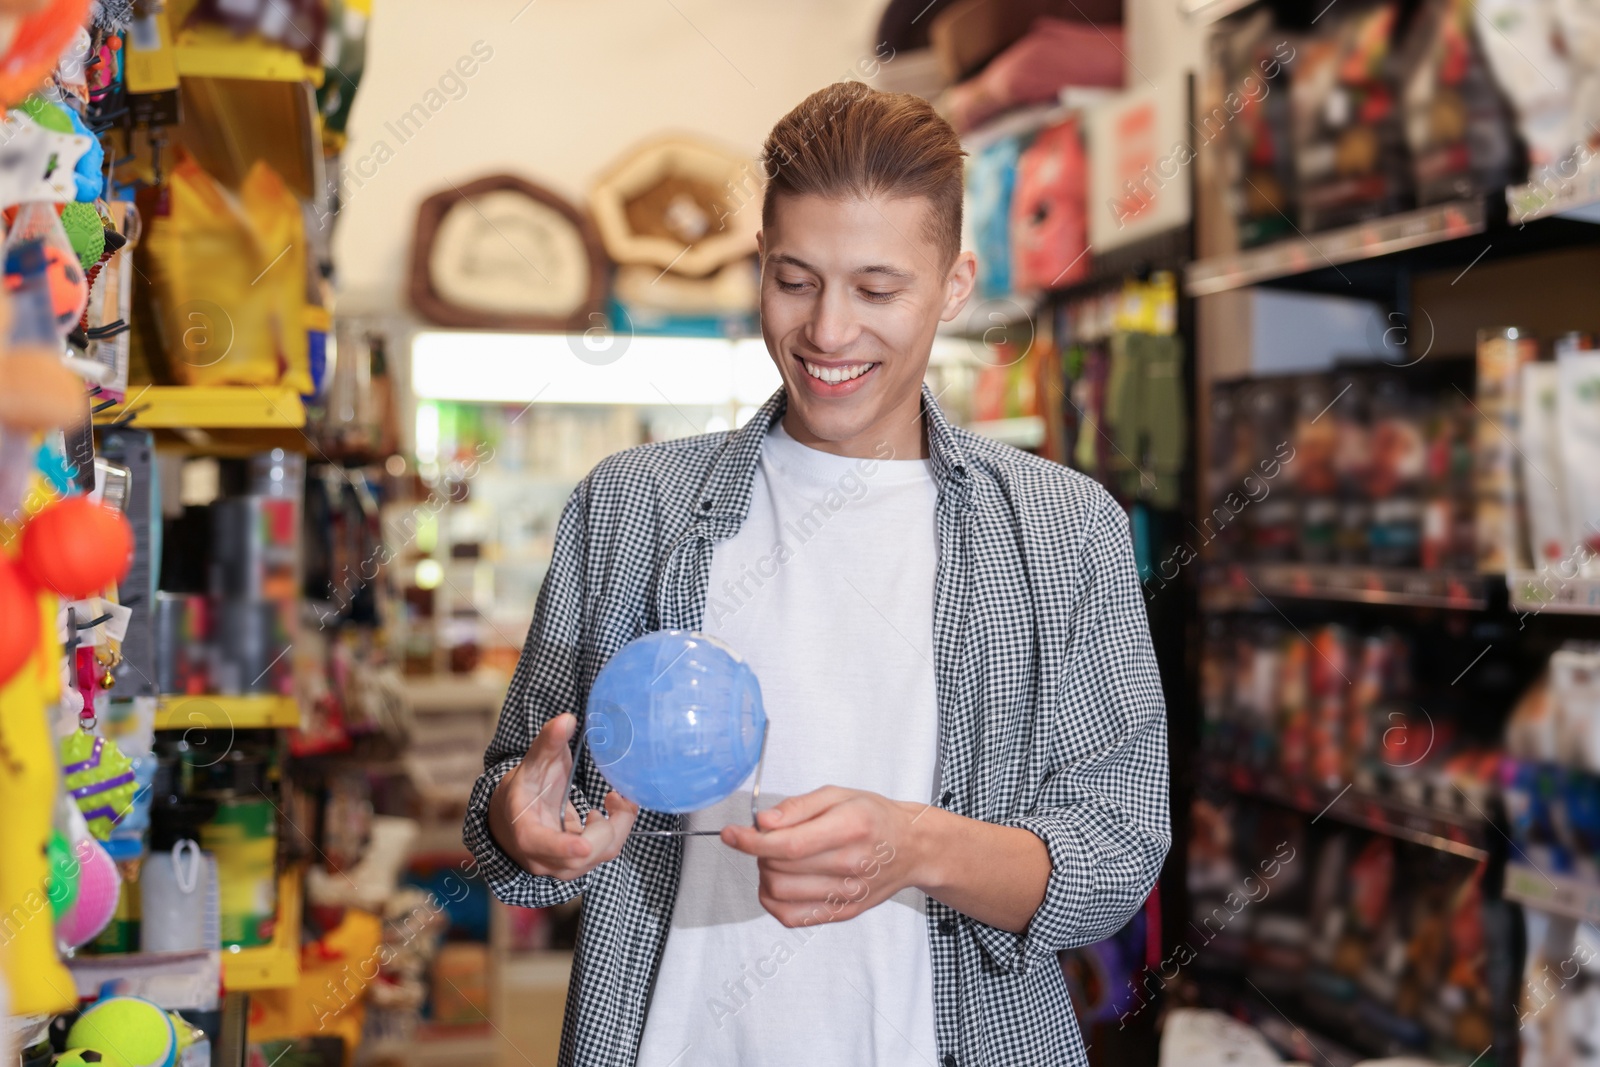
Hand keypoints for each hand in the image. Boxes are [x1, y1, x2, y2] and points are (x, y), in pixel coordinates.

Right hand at [487, 713, 638, 879]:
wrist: (513, 816)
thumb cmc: (524, 788)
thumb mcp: (532, 764)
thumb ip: (548, 742)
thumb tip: (566, 719)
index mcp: (525, 833)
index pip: (542, 846)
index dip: (562, 848)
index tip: (582, 847)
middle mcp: (543, 858)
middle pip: (584, 854)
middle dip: (609, 826)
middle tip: (615, 795)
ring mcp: (561, 866)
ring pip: (601, 854)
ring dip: (617, 826)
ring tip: (614, 798)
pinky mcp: (577, 864)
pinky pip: (605, 851)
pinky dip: (616, 829)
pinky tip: (610, 809)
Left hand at [720, 786, 927, 927]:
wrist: (911, 848)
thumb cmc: (875, 817)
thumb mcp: (838, 795)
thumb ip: (798, 807)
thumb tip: (763, 822)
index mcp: (850, 828)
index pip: (787, 845)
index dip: (751, 842)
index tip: (731, 834)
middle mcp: (850, 865)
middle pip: (779, 869)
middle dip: (760, 852)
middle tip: (768, 837)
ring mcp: (847, 894)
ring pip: (780, 894)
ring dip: (765, 874)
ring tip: (776, 859)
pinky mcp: (843, 912)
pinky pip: (793, 917)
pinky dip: (774, 901)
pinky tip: (780, 882)